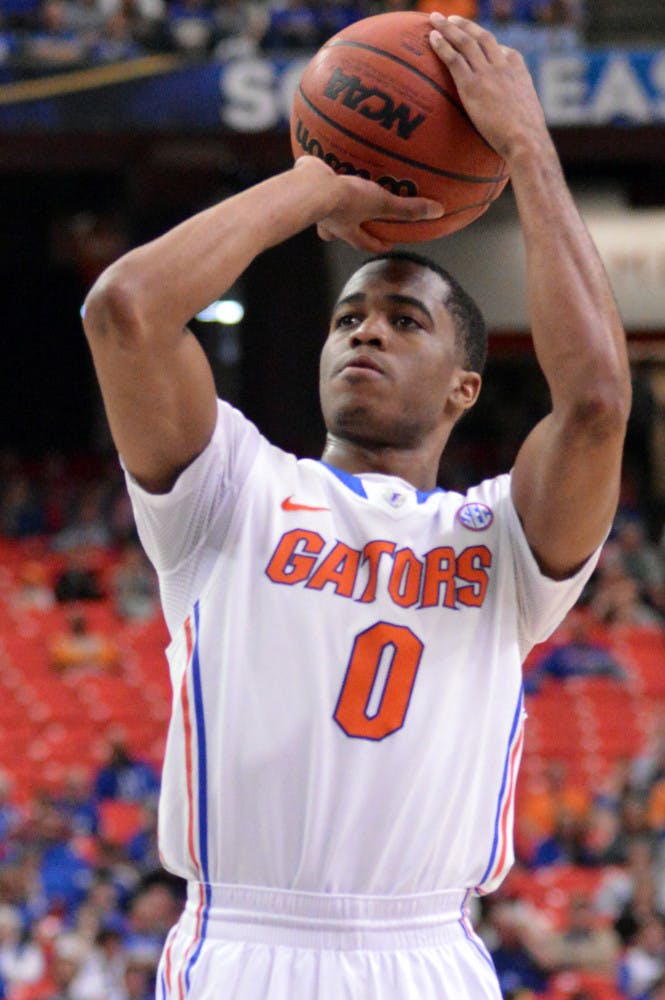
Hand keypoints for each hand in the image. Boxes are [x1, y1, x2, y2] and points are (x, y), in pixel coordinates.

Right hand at [293, 156, 443, 251]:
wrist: (309, 187)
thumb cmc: (343, 201)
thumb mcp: (380, 203)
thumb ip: (407, 209)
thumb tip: (437, 212)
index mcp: (346, 229)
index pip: (365, 243)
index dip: (377, 244)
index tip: (387, 244)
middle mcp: (329, 221)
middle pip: (338, 231)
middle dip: (346, 228)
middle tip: (357, 220)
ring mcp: (314, 203)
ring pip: (325, 207)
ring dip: (332, 200)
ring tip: (340, 186)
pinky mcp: (305, 182)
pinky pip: (315, 177)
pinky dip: (321, 170)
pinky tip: (326, 153)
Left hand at [428, 14, 548, 162]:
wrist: (526, 140)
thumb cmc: (527, 139)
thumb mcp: (528, 117)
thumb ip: (517, 112)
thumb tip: (514, 126)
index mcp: (518, 69)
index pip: (503, 50)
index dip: (488, 44)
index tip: (477, 41)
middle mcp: (502, 65)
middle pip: (481, 37)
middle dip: (464, 25)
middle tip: (450, 19)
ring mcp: (487, 73)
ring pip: (465, 42)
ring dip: (448, 28)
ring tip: (435, 19)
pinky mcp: (473, 85)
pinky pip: (454, 58)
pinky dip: (442, 45)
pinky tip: (431, 38)